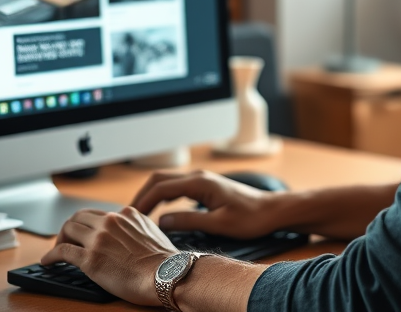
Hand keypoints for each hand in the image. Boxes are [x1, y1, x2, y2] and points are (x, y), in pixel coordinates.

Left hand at [40, 206, 175, 306]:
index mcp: (125, 214)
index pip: (97, 214)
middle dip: (69, 228)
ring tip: (57, 250)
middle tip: (67, 240)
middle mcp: (110, 222)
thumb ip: (137, 227)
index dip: (87, 224)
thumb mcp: (152, 231)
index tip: (83, 233)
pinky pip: (62, 252)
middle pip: (78, 217)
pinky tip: (47, 261)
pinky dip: (50, 255)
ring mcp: (98, 239)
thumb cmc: (163, 260)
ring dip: (59, 239)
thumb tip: (131, 232)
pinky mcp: (90, 259)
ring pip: (68, 229)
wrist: (165, 274)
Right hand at [132, 170, 287, 238]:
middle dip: (142, 195)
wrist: (271, 210)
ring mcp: (201, 180)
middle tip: (128, 216)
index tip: (131, 217)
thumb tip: (162, 221)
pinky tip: (158, 211)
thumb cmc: (250, 217)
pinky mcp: (204, 186)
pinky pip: (176, 187)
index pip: (161, 188)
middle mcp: (198, 176)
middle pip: (159, 179)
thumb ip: (189, 220)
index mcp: (200, 182)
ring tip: (139, 215)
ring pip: (167, 182)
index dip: (143, 202)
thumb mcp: (218, 223)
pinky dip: (162, 196)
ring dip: (151, 195)